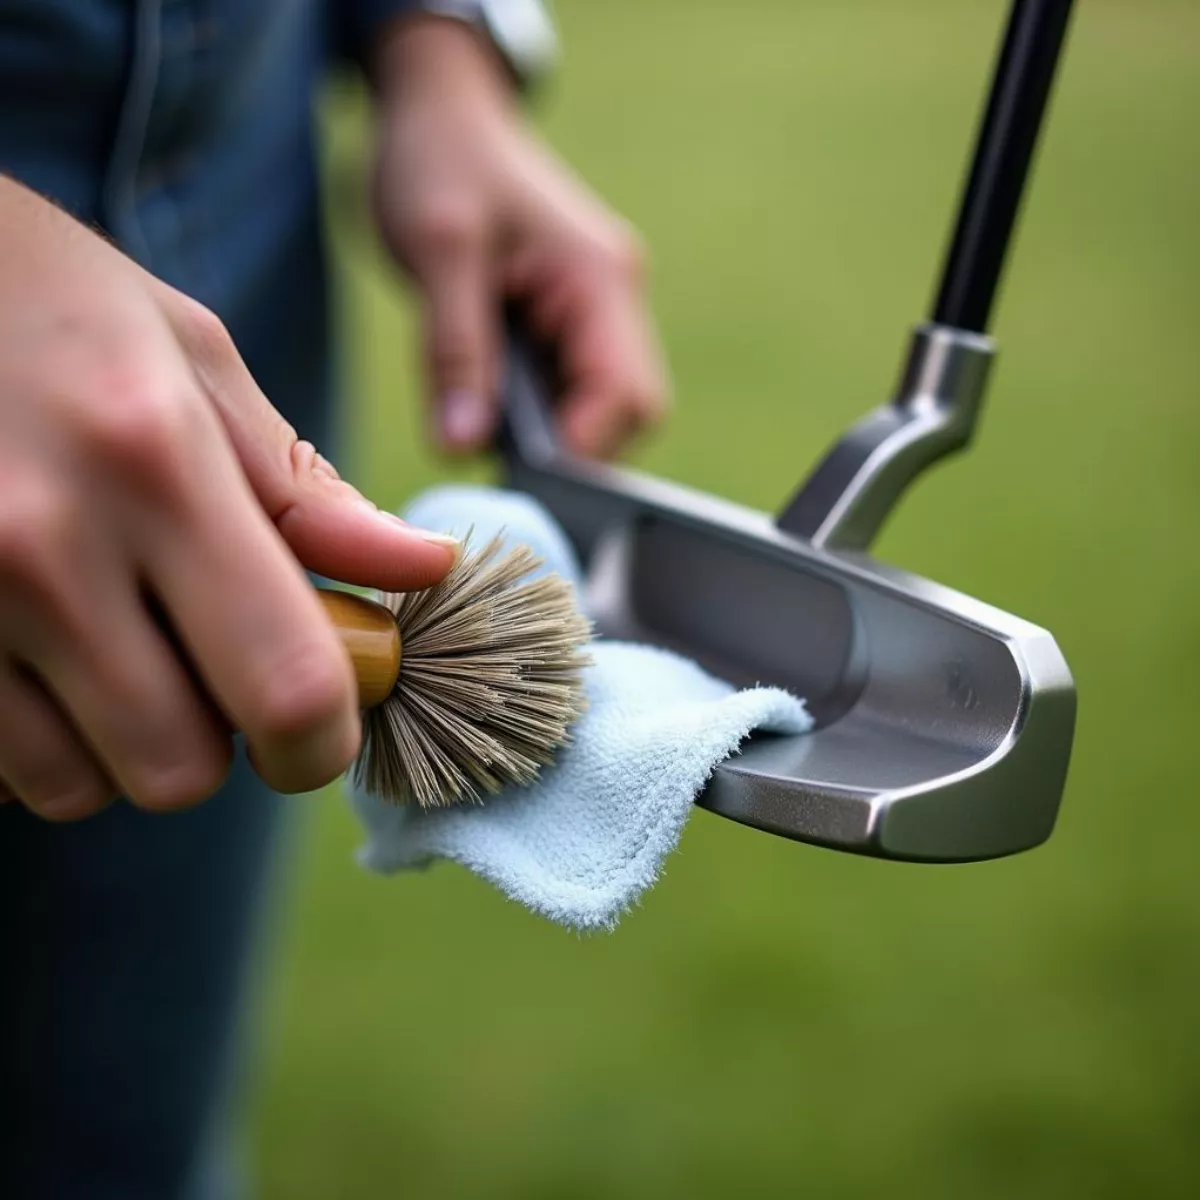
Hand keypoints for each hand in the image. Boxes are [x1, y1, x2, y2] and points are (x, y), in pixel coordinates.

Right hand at [0, 178, 457, 821]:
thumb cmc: (52, 307)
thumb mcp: (195, 362)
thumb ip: (308, 492)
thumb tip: (424, 569)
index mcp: (160, 465)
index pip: (287, 685)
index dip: (322, 745)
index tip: (319, 736)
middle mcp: (45, 544)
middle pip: (179, 767)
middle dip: (215, 746)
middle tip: (204, 673)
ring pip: (74, 786)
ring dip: (115, 746)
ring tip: (108, 651)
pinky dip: (30, 737)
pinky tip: (32, 653)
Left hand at [370, 17, 669, 459]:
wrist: (440, 112)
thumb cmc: (441, 160)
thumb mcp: (438, 250)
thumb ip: (455, 351)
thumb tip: (462, 445)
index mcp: (600, 278)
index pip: (628, 394)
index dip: (585, 447)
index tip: (526, 476)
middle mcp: (613, 301)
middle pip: (625, 411)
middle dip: (569, 447)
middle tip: (496, 460)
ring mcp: (594, 314)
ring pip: (594, 408)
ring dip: (545, 432)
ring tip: (480, 423)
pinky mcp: (564, 325)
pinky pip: (562, 390)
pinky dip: (529, 413)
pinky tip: (484, 404)